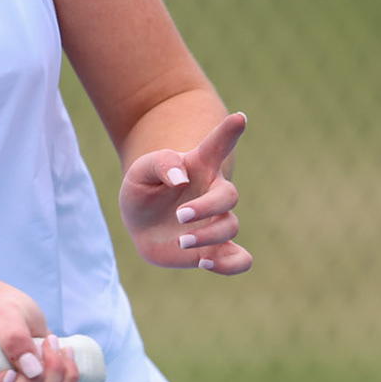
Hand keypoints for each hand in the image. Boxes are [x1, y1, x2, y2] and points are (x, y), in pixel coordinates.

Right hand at [0, 285, 80, 381]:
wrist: (13, 315)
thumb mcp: (2, 315)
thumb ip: (12, 337)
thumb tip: (32, 370)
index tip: (8, 373)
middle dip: (35, 378)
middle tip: (43, 343)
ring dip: (56, 373)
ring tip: (53, 341)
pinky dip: (68, 378)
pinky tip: (66, 354)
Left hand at [120, 110, 252, 273]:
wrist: (140, 222)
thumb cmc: (144, 188)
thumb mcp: (141, 170)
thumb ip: (161, 164)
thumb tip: (182, 178)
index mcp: (199, 168)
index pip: (217, 146)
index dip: (229, 131)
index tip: (240, 117)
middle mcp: (212, 194)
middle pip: (229, 196)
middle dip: (207, 207)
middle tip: (179, 215)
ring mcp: (215, 222)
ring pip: (230, 227)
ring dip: (207, 236)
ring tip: (181, 240)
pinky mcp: (214, 250)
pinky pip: (238, 259)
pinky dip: (230, 264)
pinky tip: (205, 262)